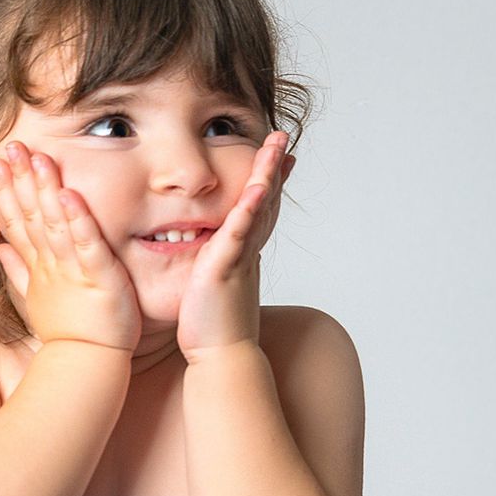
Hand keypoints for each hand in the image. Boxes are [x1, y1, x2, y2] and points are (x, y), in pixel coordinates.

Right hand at [0, 141, 142, 352]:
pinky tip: (70, 194)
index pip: (16, 222)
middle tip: (8, 148)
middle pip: (31, 216)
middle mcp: (50, 263)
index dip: (3, 192)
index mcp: (38, 265)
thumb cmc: (69, 330)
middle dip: (18, 181)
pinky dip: (78, 220)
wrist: (89, 361)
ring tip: (37, 160)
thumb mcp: (37, 296)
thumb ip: (17, 269)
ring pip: (55, 224)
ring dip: (45, 191)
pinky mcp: (99, 275)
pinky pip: (87, 244)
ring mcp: (73, 269)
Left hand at [176, 131, 294, 359]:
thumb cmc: (213, 328)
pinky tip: (258, 186)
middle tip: (283, 138)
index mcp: (242, 253)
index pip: (259, 210)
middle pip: (267, 200)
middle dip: (275, 167)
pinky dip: (251, 208)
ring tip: (277, 144)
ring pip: (259, 208)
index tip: (279, 157)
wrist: (221, 357)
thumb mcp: (217, 287)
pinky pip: (240, 232)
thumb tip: (219, 260)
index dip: (270, 182)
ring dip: (269, 174)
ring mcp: (239, 257)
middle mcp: (247, 251)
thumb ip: (219, 267)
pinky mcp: (226, 267)